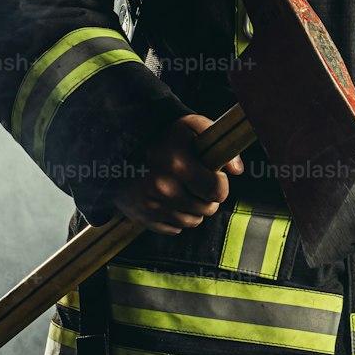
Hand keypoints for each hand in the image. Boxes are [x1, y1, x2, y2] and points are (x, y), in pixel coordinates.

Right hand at [111, 113, 244, 234]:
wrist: (117, 148)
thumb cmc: (159, 135)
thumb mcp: (188, 125)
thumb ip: (215, 139)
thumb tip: (237, 169)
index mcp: (177, 164)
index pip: (217, 191)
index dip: (220, 183)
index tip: (213, 175)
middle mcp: (164, 189)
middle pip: (207, 209)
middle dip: (208, 196)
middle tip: (199, 182)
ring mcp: (152, 206)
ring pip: (192, 222)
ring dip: (193, 208)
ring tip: (184, 189)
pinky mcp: (143, 218)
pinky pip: (174, 229)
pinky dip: (176, 218)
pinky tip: (170, 200)